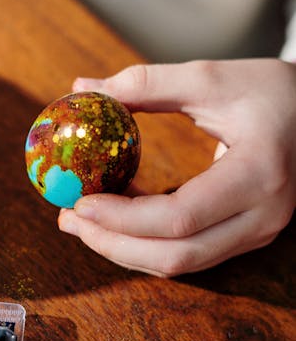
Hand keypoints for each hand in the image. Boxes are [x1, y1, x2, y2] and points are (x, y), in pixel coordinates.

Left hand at [58, 59, 295, 275]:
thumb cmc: (272, 91)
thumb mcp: (211, 78)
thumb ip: (147, 84)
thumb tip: (82, 87)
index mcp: (258, 174)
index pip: (181, 217)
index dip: (123, 218)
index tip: (79, 201)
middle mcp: (263, 216)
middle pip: (177, 255)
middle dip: (114, 244)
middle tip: (68, 219)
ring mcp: (258, 232)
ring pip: (182, 263)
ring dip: (126, 248)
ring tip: (83, 221)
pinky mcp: (247, 234)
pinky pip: (190, 252)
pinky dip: (147, 241)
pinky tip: (116, 217)